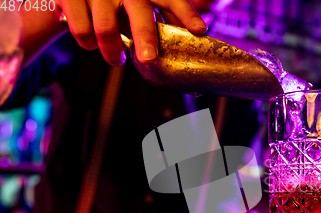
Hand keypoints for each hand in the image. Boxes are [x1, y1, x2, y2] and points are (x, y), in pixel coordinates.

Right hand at [57, 0, 206, 65]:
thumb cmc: (118, 1)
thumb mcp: (141, 3)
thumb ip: (163, 18)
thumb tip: (193, 40)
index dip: (186, 14)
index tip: (199, 30)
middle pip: (139, 14)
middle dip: (146, 38)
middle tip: (148, 59)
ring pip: (107, 30)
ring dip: (112, 53)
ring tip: (117, 60)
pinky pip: (82, 31)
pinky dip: (88, 45)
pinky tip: (92, 45)